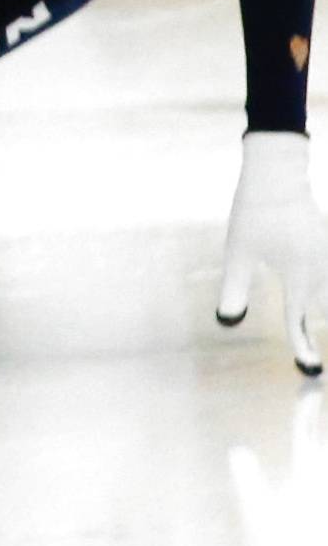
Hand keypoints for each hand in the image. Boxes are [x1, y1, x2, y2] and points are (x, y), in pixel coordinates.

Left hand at [218, 128, 327, 372]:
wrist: (277, 175)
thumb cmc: (253, 214)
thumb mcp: (236, 254)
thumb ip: (232, 290)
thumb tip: (228, 324)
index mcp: (300, 272)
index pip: (299, 319)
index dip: (302, 346)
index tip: (308, 370)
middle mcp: (323, 266)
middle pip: (321, 308)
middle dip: (315, 333)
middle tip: (314, 368)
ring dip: (321, 309)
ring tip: (310, 334)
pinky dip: (325, 292)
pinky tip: (320, 299)